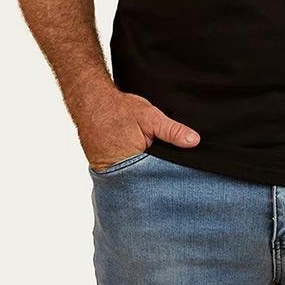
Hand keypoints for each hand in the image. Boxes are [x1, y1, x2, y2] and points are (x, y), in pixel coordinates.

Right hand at [76, 89, 200, 171]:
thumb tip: (194, 141)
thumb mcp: (151, 117)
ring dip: (141, 175)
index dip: (167, 178)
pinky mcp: (102, 169)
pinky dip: (129, 170)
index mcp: (131, 164)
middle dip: (155, 179)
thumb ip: (172, 131)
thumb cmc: (119, 109)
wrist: (90, 101)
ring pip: (132, 180)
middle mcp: (118, 174)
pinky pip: (121, 175)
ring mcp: (108, 173)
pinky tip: (136, 161)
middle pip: (144, 183)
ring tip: (150, 167)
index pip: (155, 179)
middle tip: (166, 175)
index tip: (179, 180)